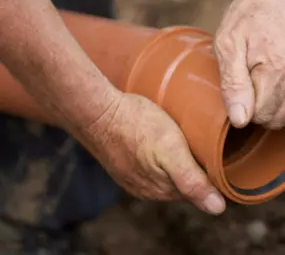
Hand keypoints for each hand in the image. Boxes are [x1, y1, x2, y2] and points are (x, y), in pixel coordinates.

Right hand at [82, 93, 225, 214]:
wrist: (98, 113)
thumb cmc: (136, 126)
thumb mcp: (171, 150)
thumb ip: (191, 180)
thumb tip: (217, 208)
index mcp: (161, 189)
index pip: (195, 189)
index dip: (207, 173)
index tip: (212, 154)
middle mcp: (146, 188)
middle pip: (179, 181)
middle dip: (191, 167)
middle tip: (197, 144)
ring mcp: (132, 176)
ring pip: (163, 172)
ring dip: (174, 160)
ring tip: (179, 142)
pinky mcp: (123, 163)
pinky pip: (147, 165)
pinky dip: (156, 156)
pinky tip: (156, 143)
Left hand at [214, 0, 284, 128]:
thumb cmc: (245, 20)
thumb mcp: (228, 48)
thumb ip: (233, 85)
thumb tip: (239, 119)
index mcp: (274, 70)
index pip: (260, 115)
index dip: (244, 111)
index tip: (238, 96)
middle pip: (277, 117)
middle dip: (258, 111)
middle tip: (248, 91)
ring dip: (273, 107)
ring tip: (261, 86)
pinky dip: (283, 101)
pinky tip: (274, 87)